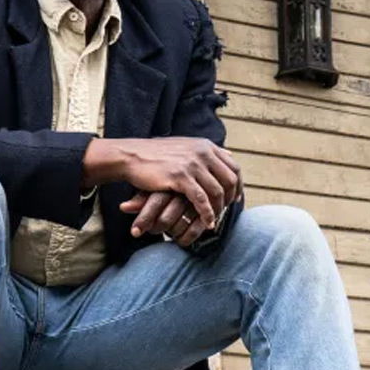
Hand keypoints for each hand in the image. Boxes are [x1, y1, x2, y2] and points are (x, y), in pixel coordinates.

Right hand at [84, 137, 239, 229]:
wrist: (131, 155)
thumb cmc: (157, 154)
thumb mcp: (186, 146)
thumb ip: (207, 151)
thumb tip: (229, 153)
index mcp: (206, 146)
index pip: (233, 167)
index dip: (238, 186)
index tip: (235, 199)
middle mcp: (202, 153)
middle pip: (229, 180)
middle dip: (230, 199)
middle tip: (225, 211)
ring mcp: (192, 164)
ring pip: (217, 191)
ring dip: (218, 209)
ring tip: (214, 219)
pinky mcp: (180, 177)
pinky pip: (201, 200)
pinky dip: (207, 214)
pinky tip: (207, 223)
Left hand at [119, 191, 212, 245]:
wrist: (195, 183)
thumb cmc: (167, 189)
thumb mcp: (152, 191)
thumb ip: (139, 200)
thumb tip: (122, 207)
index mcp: (168, 184)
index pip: (154, 204)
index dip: (144, 219)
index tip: (135, 232)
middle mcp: (183, 192)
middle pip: (165, 219)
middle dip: (156, 229)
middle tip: (152, 232)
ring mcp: (197, 203)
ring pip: (179, 225)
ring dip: (171, 233)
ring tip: (167, 234)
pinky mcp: (210, 212)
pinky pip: (195, 230)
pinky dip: (186, 238)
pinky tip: (179, 240)